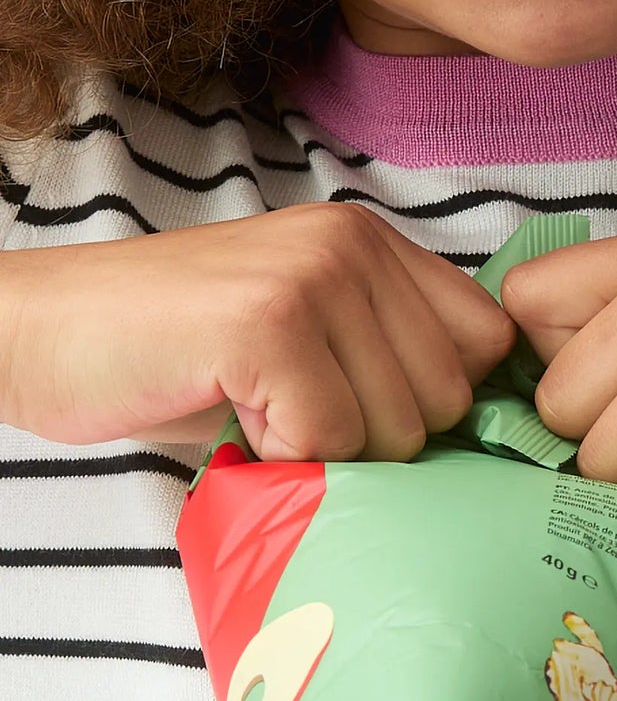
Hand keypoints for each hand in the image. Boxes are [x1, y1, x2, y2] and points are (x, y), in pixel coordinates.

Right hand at [0, 204, 514, 461]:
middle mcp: (353, 245)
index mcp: (370, 242)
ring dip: (327, 452)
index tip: (373, 419)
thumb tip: (475, 438)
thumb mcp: (301, 334)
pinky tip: (232, 418)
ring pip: (397, 427)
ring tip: (256, 410)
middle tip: (291, 418)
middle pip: (449, 398)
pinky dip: (281, 458)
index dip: (440, 402)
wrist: (39, 333)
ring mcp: (313, 277)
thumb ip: (383, 358)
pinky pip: (329, 440)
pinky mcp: (268, 324)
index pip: (488, 340)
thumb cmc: (168, 351)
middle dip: (378, 439)